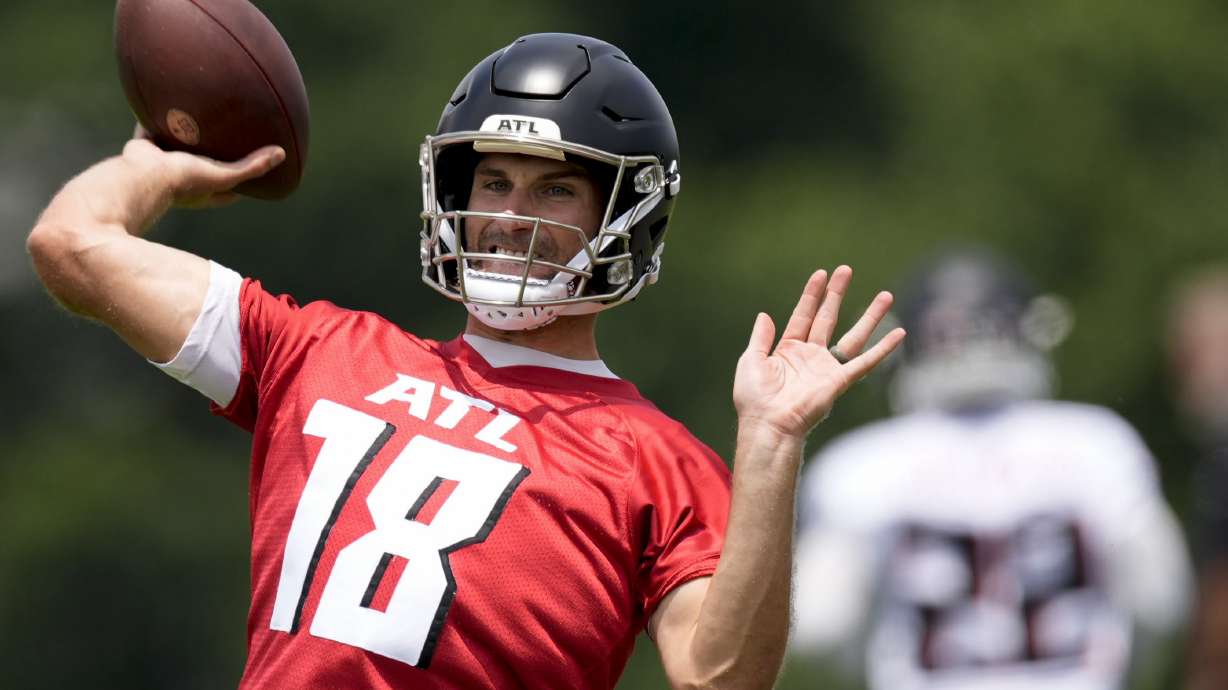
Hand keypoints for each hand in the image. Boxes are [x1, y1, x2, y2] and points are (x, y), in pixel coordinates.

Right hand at [123, 124, 284, 209]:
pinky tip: (162, 102)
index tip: (256, 165)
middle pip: (203, 163)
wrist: (140, 175)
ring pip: (176, 146)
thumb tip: (281, 154)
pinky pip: (150, 130)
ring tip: (198, 117)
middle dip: (213, 152)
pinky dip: (154, 119)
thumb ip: (250, 167)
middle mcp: (182, 178)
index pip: (229, 187)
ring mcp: (161, 164)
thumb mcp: (222, 175)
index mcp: (202, 190)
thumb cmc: (182, 182)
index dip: (243, 178)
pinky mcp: (144, 149)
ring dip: (184, 135)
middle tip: (228, 136)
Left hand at [733, 265, 904, 438]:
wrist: (767, 424)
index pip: (804, 314)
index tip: (822, 273)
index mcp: (789, 349)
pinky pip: (866, 362)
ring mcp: (827, 367)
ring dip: (870, 316)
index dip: (812, 294)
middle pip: (828, 317)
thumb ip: (760, 337)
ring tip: (885, 295)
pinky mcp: (839, 381)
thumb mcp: (751, 360)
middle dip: (836, 294)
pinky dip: (884, 349)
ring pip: (854, 336)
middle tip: (846, 270)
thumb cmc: (755, 398)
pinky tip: (899, 333)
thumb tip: (765, 315)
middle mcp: (811, 356)